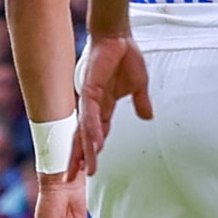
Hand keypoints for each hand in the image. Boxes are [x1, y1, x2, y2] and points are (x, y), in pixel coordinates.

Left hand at [73, 35, 150, 176]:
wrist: (118, 37)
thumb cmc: (126, 57)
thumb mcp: (139, 86)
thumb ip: (141, 102)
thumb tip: (147, 116)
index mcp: (103, 107)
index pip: (96, 135)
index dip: (91, 153)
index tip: (89, 171)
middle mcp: (92, 107)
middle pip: (82, 139)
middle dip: (77, 160)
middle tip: (69, 181)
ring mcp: (89, 100)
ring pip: (86, 133)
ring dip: (86, 153)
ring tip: (86, 172)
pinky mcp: (90, 91)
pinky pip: (92, 117)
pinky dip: (93, 132)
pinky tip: (96, 146)